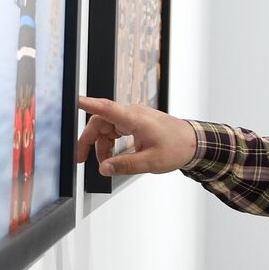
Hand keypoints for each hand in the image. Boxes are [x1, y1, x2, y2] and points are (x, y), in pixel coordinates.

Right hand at [73, 96, 196, 177]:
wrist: (193, 142)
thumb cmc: (177, 148)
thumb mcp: (151, 162)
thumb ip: (125, 165)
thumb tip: (104, 168)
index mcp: (135, 119)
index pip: (107, 108)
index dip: (89, 104)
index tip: (75, 101)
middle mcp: (132, 114)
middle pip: (100, 122)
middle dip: (89, 140)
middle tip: (81, 159)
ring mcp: (134, 117)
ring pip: (106, 127)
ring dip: (101, 146)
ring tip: (106, 164)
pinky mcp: (136, 122)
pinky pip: (115, 130)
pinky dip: (110, 143)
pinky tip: (113, 157)